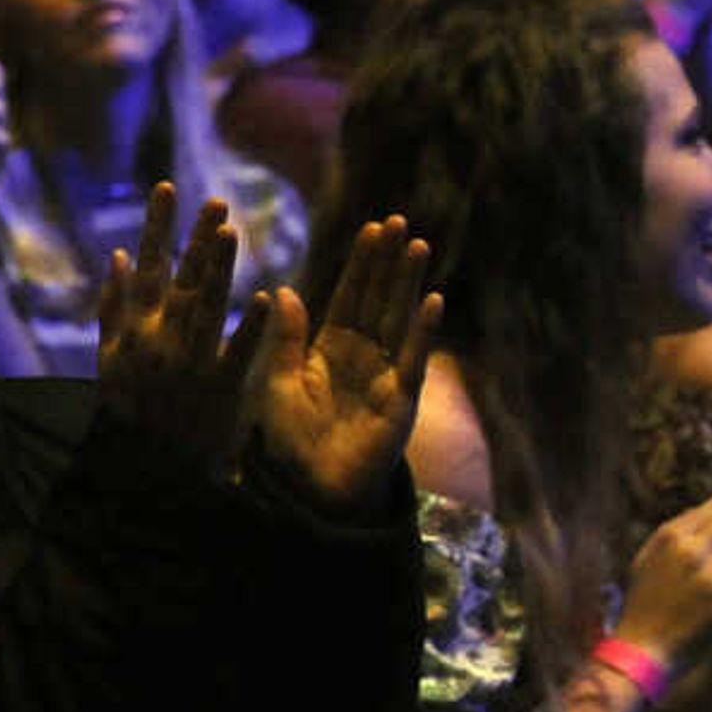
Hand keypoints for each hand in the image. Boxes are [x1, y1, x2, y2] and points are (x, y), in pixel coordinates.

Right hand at [93, 181, 268, 470]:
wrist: (146, 470)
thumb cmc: (129, 409)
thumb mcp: (110, 358)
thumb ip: (114, 306)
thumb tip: (120, 254)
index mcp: (135, 330)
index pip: (146, 267)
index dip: (157, 226)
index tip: (167, 187)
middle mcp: (159, 340)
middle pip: (179, 279)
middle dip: (195, 237)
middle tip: (216, 200)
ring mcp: (188, 363)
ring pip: (204, 306)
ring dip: (217, 268)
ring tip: (231, 231)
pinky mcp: (218, 389)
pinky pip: (236, 352)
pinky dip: (250, 325)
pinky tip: (265, 296)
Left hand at [246, 214, 441, 516]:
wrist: (308, 490)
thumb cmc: (289, 441)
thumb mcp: (279, 383)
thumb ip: (286, 339)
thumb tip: (283, 289)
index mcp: (330, 348)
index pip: (350, 296)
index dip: (361, 264)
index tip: (370, 228)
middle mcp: (362, 357)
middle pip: (378, 299)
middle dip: (387, 262)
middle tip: (398, 222)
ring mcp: (385, 376)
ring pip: (398, 320)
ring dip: (408, 284)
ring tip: (418, 246)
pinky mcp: (400, 401)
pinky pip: (413, 360)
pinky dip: (423, 331)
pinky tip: (432, 301)